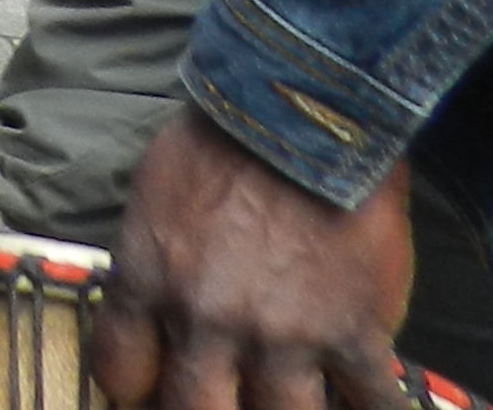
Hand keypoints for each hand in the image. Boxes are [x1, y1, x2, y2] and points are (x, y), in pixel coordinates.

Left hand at [93, 110, 413, 409]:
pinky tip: (368, 403)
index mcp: (149, 281)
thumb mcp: (154, 198)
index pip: (120, 370)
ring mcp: (282, 335)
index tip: (153, 390)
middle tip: (219, 403)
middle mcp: (206, 320)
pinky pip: (369, 402)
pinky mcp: (352, 333)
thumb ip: (153, 264)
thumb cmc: (222, 143)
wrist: (304, 113)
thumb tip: (155, 310)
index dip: (136, 389)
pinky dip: (371, 409)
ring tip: (290, 401)